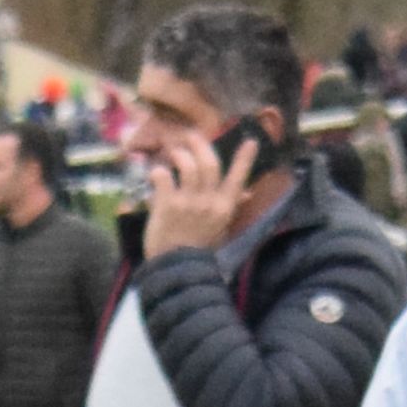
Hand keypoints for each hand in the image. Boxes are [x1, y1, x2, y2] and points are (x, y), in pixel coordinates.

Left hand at [137, 119, 283, 258]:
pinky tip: (155, 173)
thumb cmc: (199, 250)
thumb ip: (230, 208)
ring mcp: (188, 202)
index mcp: (225, 208)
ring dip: (179, 154)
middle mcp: (209, 201)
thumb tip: (246, 193)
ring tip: (173, 152)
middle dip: (200, 145)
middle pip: (209, 163)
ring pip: (187, 166)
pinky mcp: (167, 205)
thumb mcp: (221, 229)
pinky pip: (163, 178)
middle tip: (190, 136)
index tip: (251, 141)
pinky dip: (158, 172)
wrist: (177, 270)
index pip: (238, 178)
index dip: (245, 159)